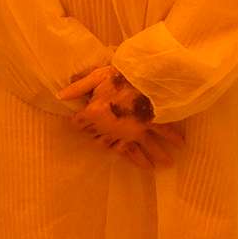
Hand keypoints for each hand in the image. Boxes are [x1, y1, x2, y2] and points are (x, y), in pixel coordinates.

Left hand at [58, 67, 182, 167]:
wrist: (145, 73)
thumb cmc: (119, 74)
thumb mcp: (97, 77)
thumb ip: (78, 88)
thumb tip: (61, 96)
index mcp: (95, 114)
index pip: (81, 124)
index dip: (79, 124)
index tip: (80, 124)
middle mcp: (113, 128)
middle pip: (106, 142)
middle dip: (106, 145)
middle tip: (112, 149)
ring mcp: (132, 129)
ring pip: (138, 148)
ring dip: (148, 157)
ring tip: (162, 166)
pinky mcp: (148, 125)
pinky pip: (158, 135)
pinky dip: (170, 139)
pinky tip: (177, 148)